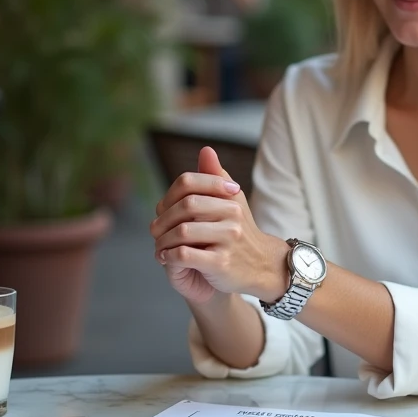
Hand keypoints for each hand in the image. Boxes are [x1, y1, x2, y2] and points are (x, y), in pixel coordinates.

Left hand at [151, 147, 287, 303]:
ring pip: (182, 231)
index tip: (162, 210)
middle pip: (185, 206)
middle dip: (163, 220)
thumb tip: (206, 150)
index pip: (189, 183)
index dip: (168, 196)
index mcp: (230, 196)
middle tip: (155, 231)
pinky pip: (184, 254)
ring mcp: (229, 238)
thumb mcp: (230, 202)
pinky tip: (168, 258)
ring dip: (163, 241)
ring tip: (160, 247)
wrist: (262, 266)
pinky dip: (169, 256)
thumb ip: (215, 177)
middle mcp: (232, 214)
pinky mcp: (222, 263)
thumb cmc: (238, 233)